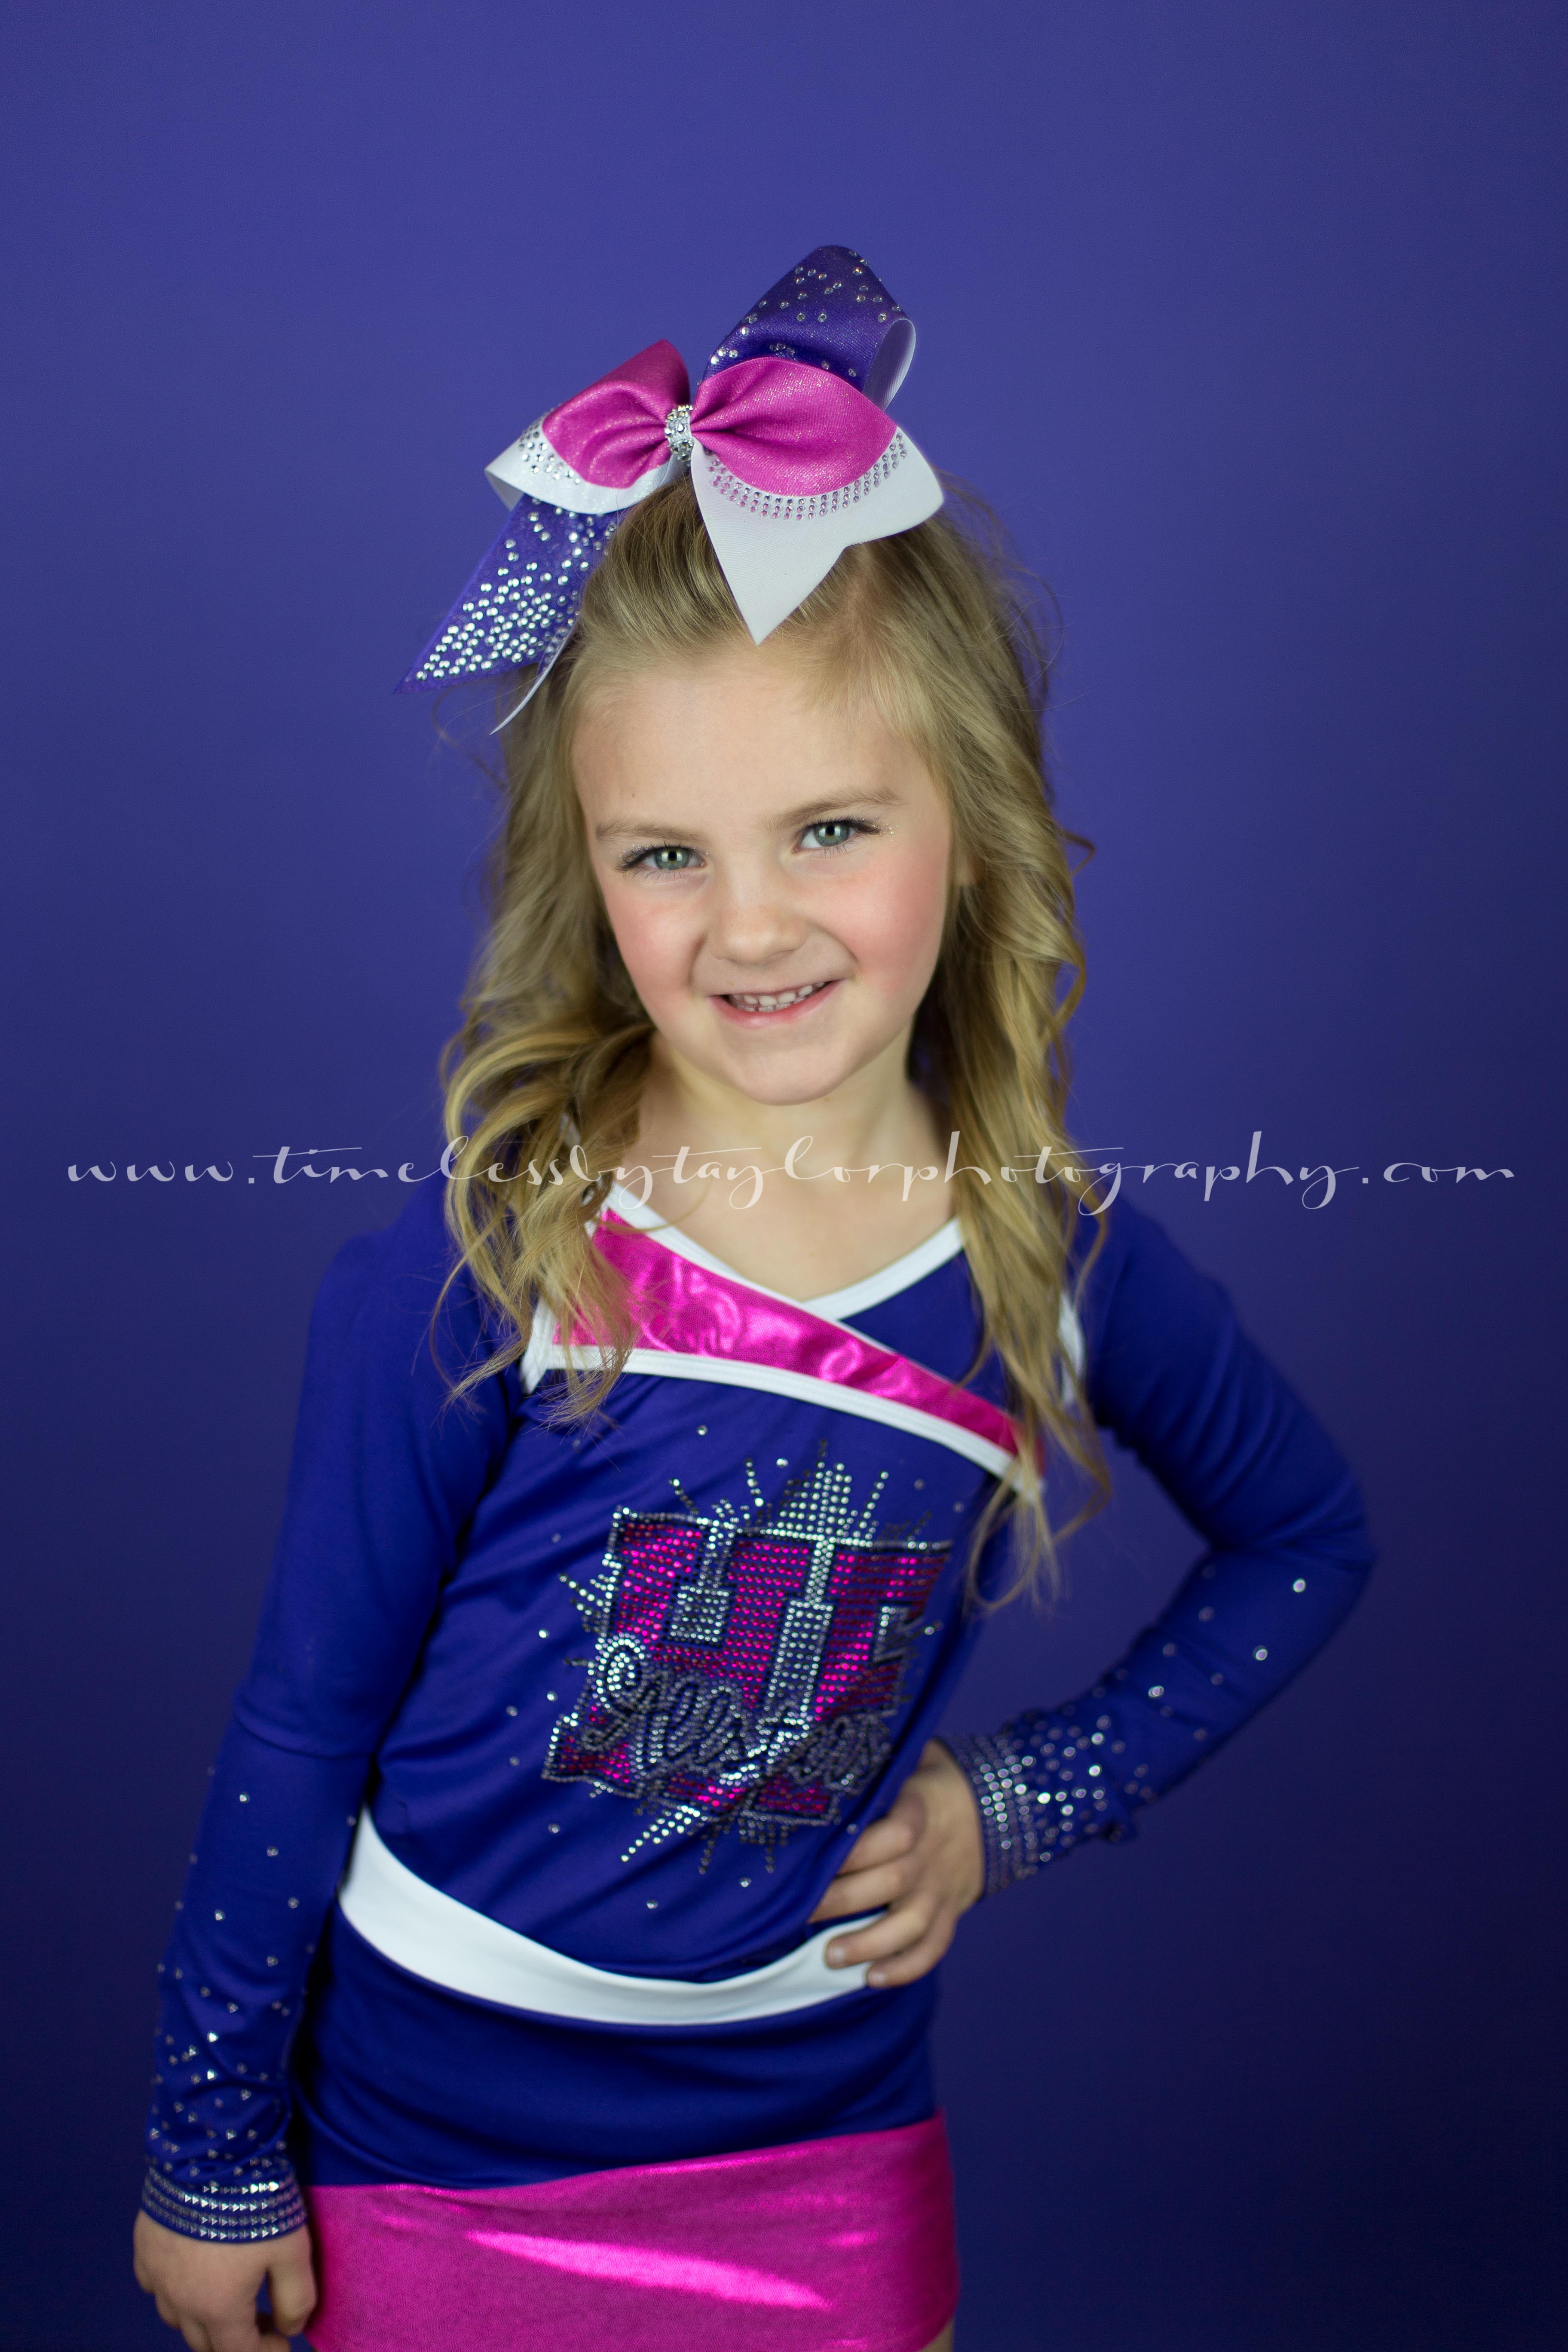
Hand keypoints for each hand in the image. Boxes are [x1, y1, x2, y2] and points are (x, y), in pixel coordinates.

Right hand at [133, 2210, 315, 2350]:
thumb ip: (296, 2297)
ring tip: (228, 2295)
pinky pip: (154, 2286)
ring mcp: (156, 2276)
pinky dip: (173, 2291)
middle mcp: (180, 2303)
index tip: (282, 2339)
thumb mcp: (294, 2251)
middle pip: (204, 2342)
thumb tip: (291, 2329)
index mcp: (218, 2309)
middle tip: (261, 2318)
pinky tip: (191, 2271)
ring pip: (176, 2319)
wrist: (209, 2153)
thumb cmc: (256, 2205)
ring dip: (203, 2318)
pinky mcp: (143, 2249)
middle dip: (234, 2339)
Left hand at [809, 1739, 984, 1987]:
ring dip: (869, 1943)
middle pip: (890, 1883)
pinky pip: (934, 1946)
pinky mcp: (950, 1911)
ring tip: (829, 1956)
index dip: (853, 1851)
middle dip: (841, 1902)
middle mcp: (929, 1854)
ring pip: (910, 1924)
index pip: (892, 1835)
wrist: (993, 1803)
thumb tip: (820, 1757)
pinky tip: (872, 1978)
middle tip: (798, 1913)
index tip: (811, 1861)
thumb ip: (874, 1768)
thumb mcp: (909, 1760)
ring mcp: (941, 1888)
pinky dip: (906, 1967)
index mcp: (919, 1812)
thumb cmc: (927, 1778)